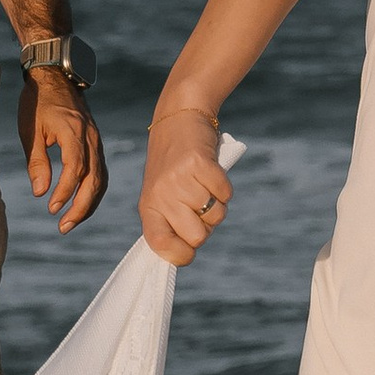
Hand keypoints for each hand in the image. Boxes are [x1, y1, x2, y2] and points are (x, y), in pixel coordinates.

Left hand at [19, 75, 107, 233]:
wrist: (55, 77)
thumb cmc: (37, 102)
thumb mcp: (30, 130)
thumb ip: (37, 161)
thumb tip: (40, 192)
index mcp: (74, 132)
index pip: (75, 169)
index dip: (65, 191)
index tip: (51, 208)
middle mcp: (90, 137)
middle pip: (94, 179)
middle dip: (81, 207)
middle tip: (63, 226)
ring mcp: (96, 140)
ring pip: (101, 178)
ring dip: (88, 203)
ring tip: (70, 222)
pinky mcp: (96, 143)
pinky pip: (100, 171)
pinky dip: (93, 191)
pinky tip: (81, 204)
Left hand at [138, 112, 231, 266]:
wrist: (179, 120)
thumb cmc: (174, 167)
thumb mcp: (162, 195)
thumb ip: (170, 223)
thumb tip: (186, 254)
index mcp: (149, 208)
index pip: (161, 247)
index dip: (181, 255)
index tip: (189, 248)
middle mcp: (161, 196)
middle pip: (197, 237)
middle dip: (206, 226)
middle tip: (199, 206)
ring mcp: (180, 180)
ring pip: (216, 217)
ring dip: (217, 204)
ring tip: (203, 185)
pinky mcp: (199, 164)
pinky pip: (226, 194)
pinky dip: (225, 186)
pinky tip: (212, 173)